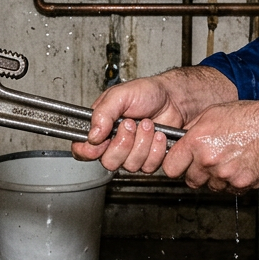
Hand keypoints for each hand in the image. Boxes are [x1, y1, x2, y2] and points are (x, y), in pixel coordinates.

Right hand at [70, 66, 236, 172]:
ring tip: (149, 124)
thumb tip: (92, 135)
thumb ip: (102, 113)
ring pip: (130, 165)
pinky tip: (159, 134)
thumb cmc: (149, 93)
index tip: (100, 141)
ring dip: (142, 143)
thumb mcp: (120, 95)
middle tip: (131, 123)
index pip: (82, 150)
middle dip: (123, 143)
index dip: (88, 151)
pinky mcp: (151, 159)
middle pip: (108, 162)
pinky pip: (149, 166)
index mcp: (101, 128)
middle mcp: (115, 143)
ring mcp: (133, 153)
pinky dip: (156, 149)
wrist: (176, 98)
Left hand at [161, 98, 258, 192]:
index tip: (180, 162)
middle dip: (195, 172)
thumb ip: (191, 131)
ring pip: (210, 186)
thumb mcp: (212, 114)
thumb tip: (179, 142)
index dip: (175, 164)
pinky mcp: (241, 185)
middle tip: (207, 161)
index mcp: (197, 142)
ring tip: (227, 160)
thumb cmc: (247, 116)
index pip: (170, 167)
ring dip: (214, 178)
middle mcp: (208, 161)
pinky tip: (238, 166)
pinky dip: (231, 182)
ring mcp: (225, 176)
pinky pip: (228, 190)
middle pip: (190, 180)